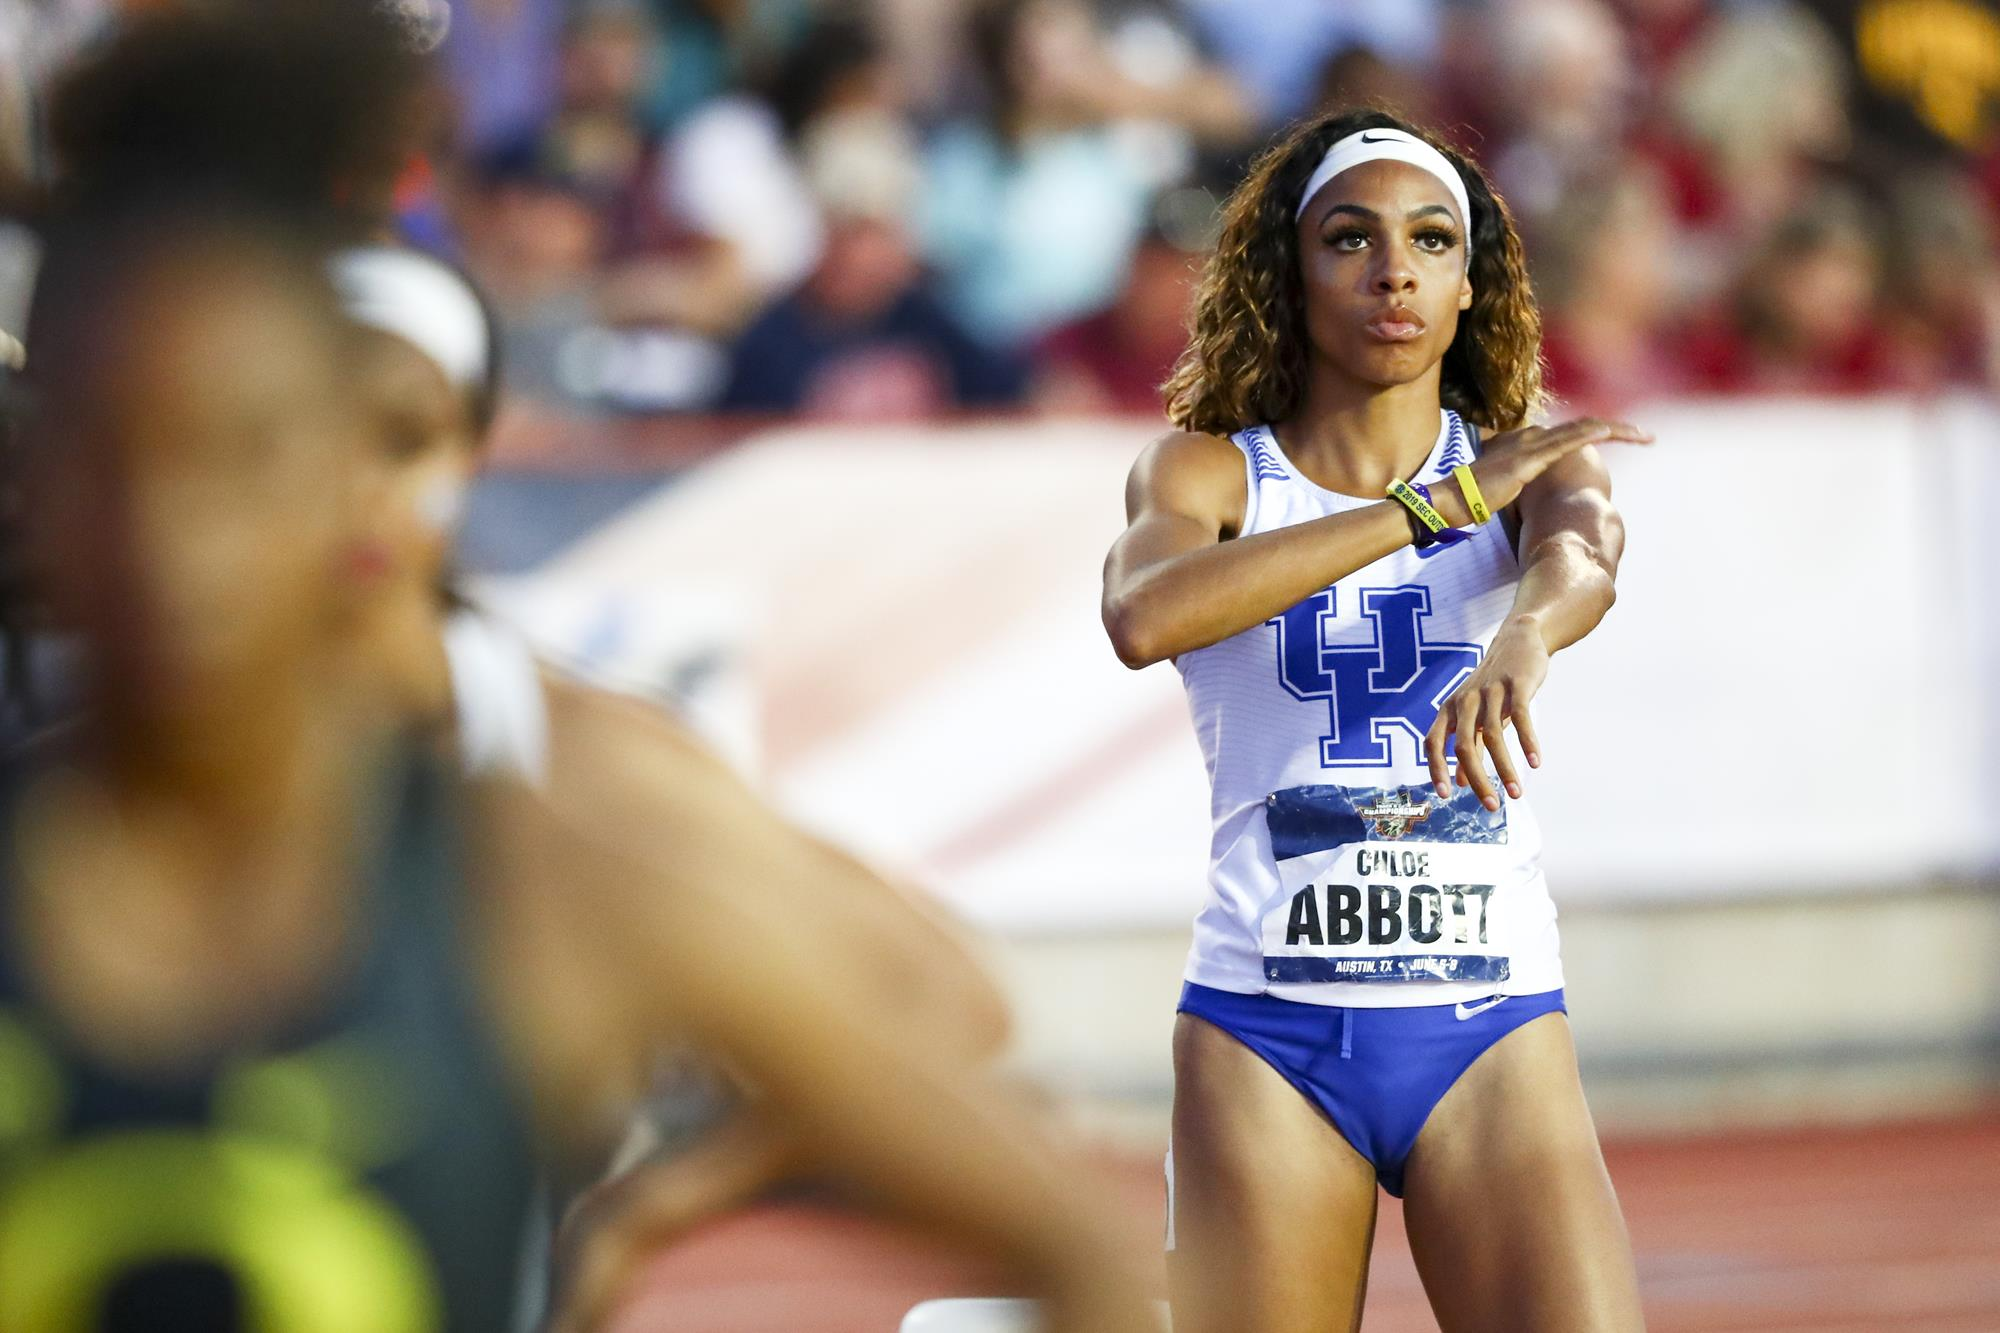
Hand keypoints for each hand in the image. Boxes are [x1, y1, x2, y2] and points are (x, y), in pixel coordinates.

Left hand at [1425, 616, 1548, 811]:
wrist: (1519, 640)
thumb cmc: (1494, 685)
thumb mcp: (1477, 715)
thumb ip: (1468, 746)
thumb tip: (1459, 781)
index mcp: (1450, 709)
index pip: (1432, 743)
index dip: (1435, 769)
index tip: (1445, 796)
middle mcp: (1465, 701)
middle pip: (1463, 746)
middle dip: (1477, 780)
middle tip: (1491, 807)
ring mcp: (1490, 691)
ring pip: (1493, 736)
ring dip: (1506, 768)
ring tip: (1516, 793)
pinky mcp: (1517, 684)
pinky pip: (1522, 717)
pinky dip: (1528, 741)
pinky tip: (1536, 762)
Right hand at [1437, 417, 1650, 524]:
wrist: (1453, 499)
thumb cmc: (1472, 499)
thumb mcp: (1502, 490)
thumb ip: (1518, 486)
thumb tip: (1523, 498)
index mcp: (1524, 443)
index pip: (1568, 435)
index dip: (1594, 435)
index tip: (1617, 441)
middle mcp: (1530, 437)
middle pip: (1583, 427)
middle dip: (1617, 429)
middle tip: (1644, 436)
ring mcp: (1532, 445)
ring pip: (1584, 429)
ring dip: (1617, 430)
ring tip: (1643, 435)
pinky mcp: (1533, 458)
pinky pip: (1571, 441)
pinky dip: (1595, 434)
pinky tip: (1614, 432)